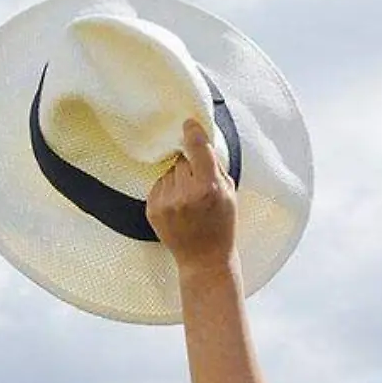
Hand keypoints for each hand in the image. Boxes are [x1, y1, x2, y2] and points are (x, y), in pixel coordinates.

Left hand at [147, 118, 236, 273]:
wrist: (203, 258)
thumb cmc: (221, 225)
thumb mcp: (229, 193)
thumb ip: (216, 167)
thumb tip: (200, 142)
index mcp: (207, 187)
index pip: (197, 149)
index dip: (193, 133)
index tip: (189, 124)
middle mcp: (184, 194)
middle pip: (182, 160)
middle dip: (190, 166)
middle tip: (199, 184)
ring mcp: (166, 203)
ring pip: (169, 173)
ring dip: (177, 179)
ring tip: (188, 199)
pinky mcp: (152, 210)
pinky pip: (158, 186)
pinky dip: (167, 190)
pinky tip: (178, 206)